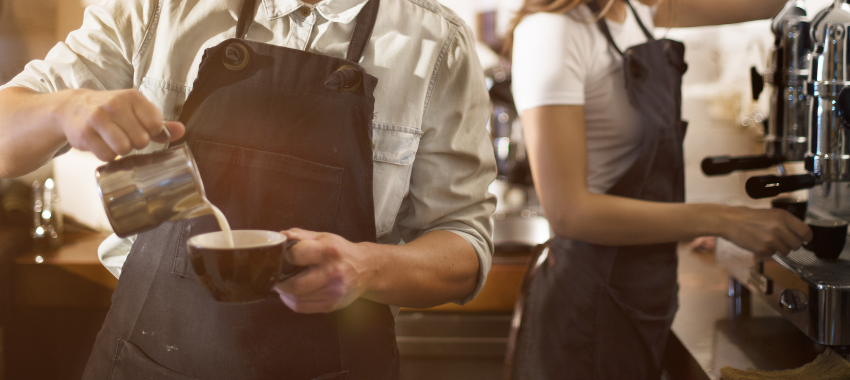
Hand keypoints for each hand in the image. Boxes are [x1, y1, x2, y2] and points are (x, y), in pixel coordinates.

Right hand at [55, 89, 184, 160]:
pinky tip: (101, 144)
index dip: (151, 134)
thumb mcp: (136, 111)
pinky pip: (106, 156)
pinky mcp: (84, 133)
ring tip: (114, 140)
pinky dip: (106, 155)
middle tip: (125, 135)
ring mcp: (98, 118)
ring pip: (124, 149)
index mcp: (133, 97)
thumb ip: (159, 123)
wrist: (73, 107)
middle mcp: (115, 105)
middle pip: (141, 141)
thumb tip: (182, 131)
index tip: (142, 129)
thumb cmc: (111, 112)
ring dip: (121, 151)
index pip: (156, 125)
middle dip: (135, 144)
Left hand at [273, 228, 376, 312]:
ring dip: (284, 293)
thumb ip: (300, 236)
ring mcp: (333, 292)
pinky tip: (291, 294)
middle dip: (279, 282)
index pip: (296, 255)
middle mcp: (333, 273)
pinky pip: (302, 308)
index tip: (282, 256)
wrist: (366, 269)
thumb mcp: (323, 237)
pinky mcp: (332, 305)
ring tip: (283, 284)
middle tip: (275, 277)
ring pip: (297, 299)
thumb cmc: (341, 251)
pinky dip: (291, 302)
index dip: (285, 255)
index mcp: (329, 252)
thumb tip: (279, 236)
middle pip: (295, 285)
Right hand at [720, 207, 812, 257]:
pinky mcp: (763, 249)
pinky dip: (767, 252)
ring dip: (779, 249)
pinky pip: (772, 255)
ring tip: (767, 241)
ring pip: (786, 251)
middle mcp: (779, 227)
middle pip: (797, 244)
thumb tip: (800, 234)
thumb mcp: (771, 214)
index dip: (806, 238)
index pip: (805, 231)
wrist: (729, 221)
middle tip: (781, 241)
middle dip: (790, 245)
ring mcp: (771, 239)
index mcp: (783, 216)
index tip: (804, 240)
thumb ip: (786, 222)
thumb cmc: (749, 217)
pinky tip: (758, 243)